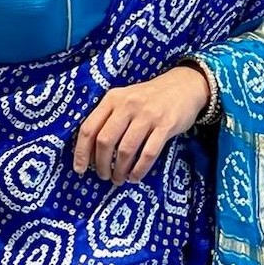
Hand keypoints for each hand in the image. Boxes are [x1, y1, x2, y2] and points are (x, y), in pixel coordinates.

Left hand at [72, 65, 209, 184]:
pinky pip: (148, 154)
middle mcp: (128, 105)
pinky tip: (135, 177)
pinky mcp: (166, 126)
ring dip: (120, 170)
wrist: (184, 85)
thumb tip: (91, 151)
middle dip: (101, 164)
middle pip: (105, 141)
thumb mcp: (125, 98)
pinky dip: (139, 170)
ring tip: (119, 179)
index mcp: (113, 98)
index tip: (79, 169)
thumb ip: (109, 117)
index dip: (81, 152)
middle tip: (103, 175)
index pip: (89, 127)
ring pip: (126, 150)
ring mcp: (147, 115)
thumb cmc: (149, 97)